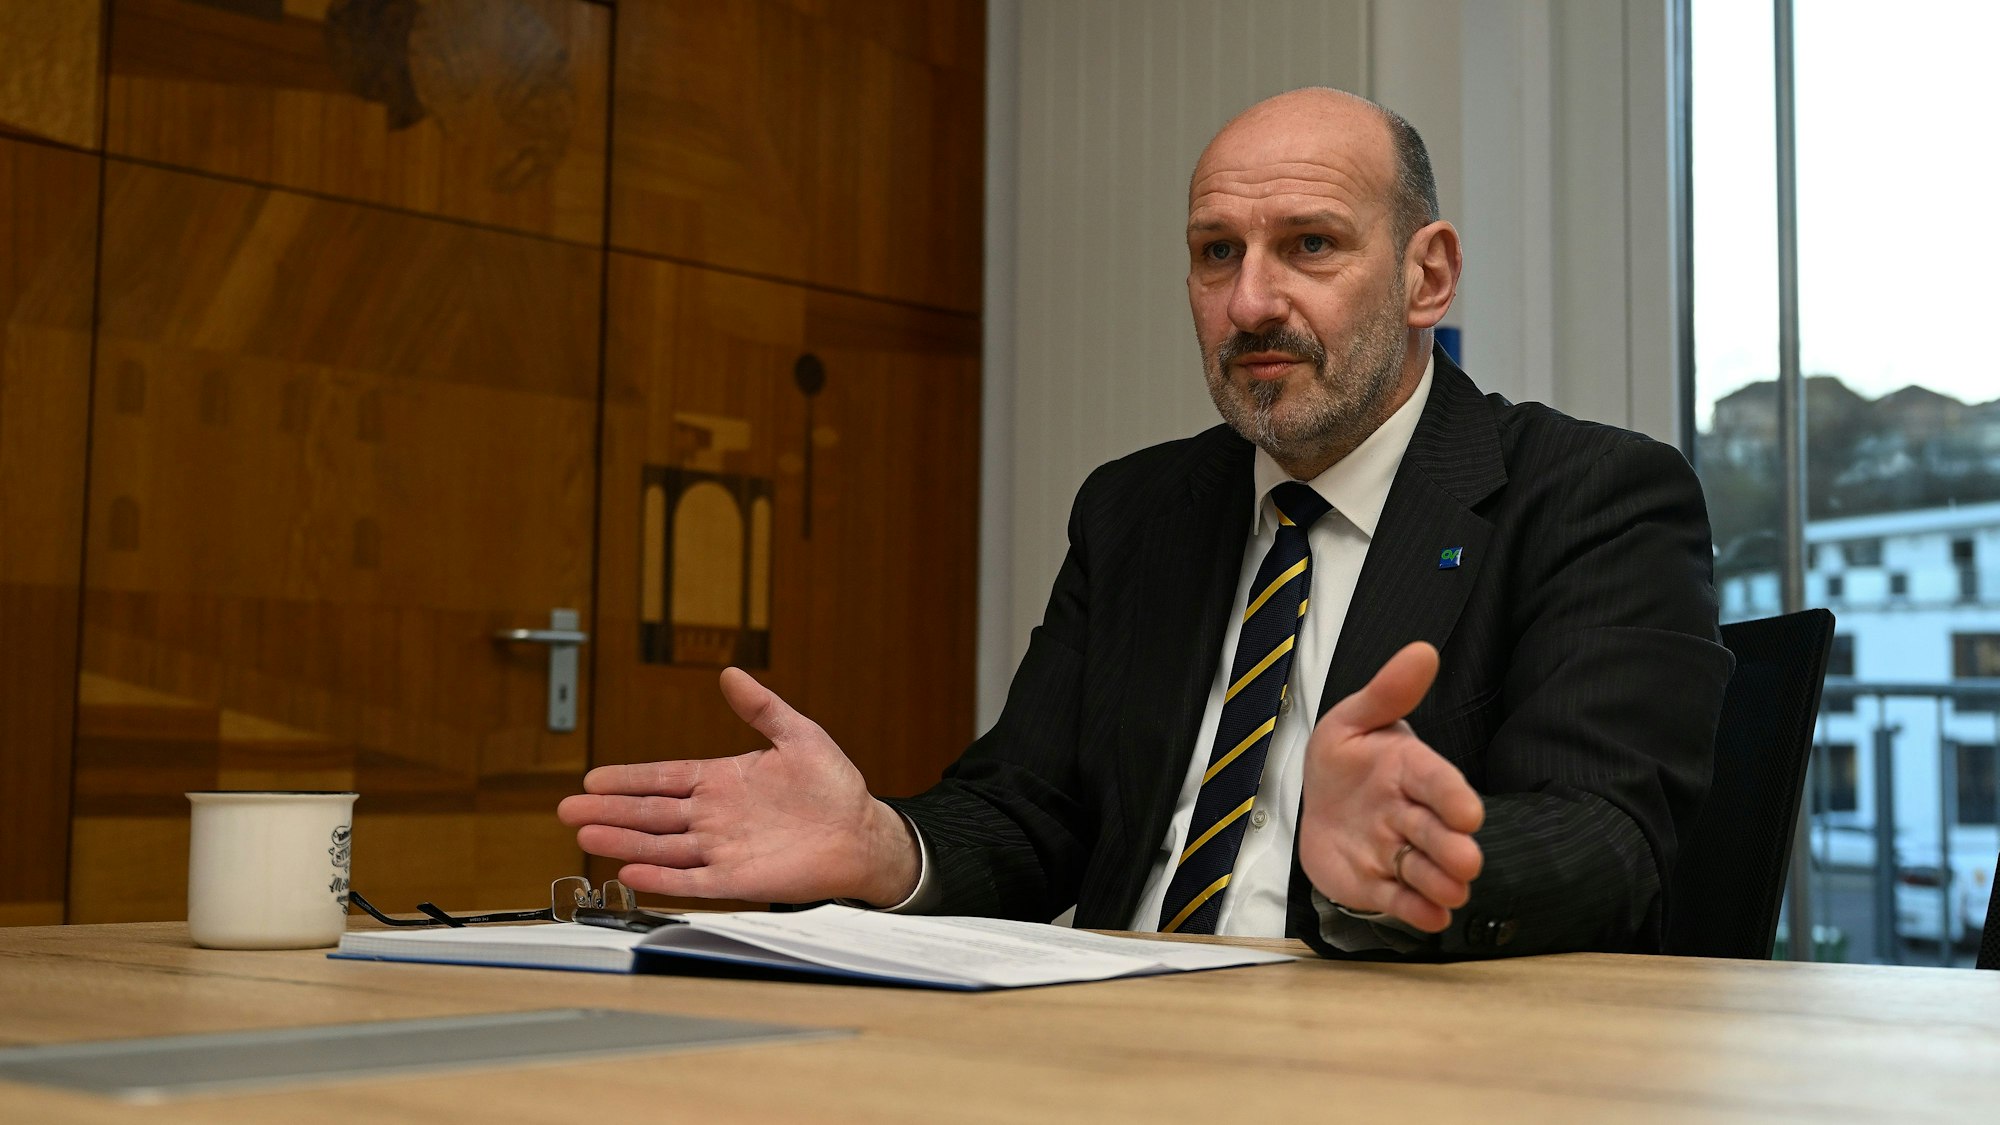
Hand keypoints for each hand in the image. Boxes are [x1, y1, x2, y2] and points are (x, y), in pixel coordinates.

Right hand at [556, 668, 920, 905]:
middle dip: (608, 811)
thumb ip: (762, 707)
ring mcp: (722, 848)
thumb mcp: (799, 735)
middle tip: (567, 810)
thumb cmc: (834, 787)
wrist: (862, 834)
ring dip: (623, 842)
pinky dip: (661, 877)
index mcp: (722, 780)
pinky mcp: (736, 879)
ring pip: (660, 845)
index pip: (663, 777)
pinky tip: (630, 873)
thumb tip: (731, 674)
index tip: (592, 779)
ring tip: (585, 836)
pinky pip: (691, 879)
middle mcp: (714, 815)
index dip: (627, 778)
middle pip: (650, 813)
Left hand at [1299, 641, 1484, 932]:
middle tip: (1467, 860)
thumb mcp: (1354, 718)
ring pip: (1423, 869)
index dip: (1452, 796)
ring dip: (1439, 882)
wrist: (1318, 800)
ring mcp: (1395, 851)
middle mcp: (1409, 814)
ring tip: (1454, 892)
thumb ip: (1388, 691)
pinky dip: (1417, 911)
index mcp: (1409, 770)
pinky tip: (1432, 918)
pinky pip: (1399, 899)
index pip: (1435, 781)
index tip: (1468, 812)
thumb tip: (1421, 650)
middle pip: (1435, 832)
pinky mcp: (1377, 884)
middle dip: (1451, 847)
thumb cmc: (1345, 757)